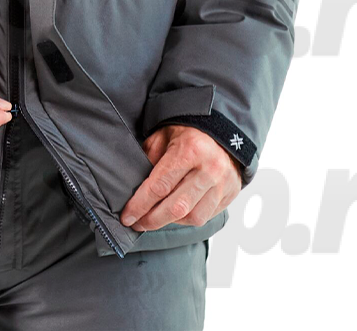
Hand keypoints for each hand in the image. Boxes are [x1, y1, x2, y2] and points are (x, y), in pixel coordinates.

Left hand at [120, 123, 241, 230]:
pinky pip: (206, 217)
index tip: (127, 216)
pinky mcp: (229, 195)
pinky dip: (187, 219)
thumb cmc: (189, 133)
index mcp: (190, 150)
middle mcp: (209, 169)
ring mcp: (222, 184)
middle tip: (137, 223)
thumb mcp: (164, 135)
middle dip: (152, 220)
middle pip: (176, 207)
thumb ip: (150, 158)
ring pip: (193, 217)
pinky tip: (176, 213)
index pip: (159, 185)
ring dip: (170, 222)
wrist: (225, 132)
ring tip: (156, 217)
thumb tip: (136, 188)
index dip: (140, 204)